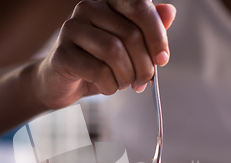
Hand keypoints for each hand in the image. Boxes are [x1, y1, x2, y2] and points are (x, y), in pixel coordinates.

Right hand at [33, 0, 175, 109]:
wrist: (61, 83)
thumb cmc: (98, 64)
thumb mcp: (128, 49)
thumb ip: (148, 31)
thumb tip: (169, 12)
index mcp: (108, 2)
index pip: (139, 7)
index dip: (156, 35)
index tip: (162, 59)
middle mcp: (88, 8)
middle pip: (130, 34)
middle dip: (144, 64)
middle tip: (143, 81)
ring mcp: (72, 28)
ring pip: (114, 51)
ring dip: (126, 76)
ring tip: (124, 84)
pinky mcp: (62, 53)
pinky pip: (97, 70)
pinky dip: (109, 85)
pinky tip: (107, 87)